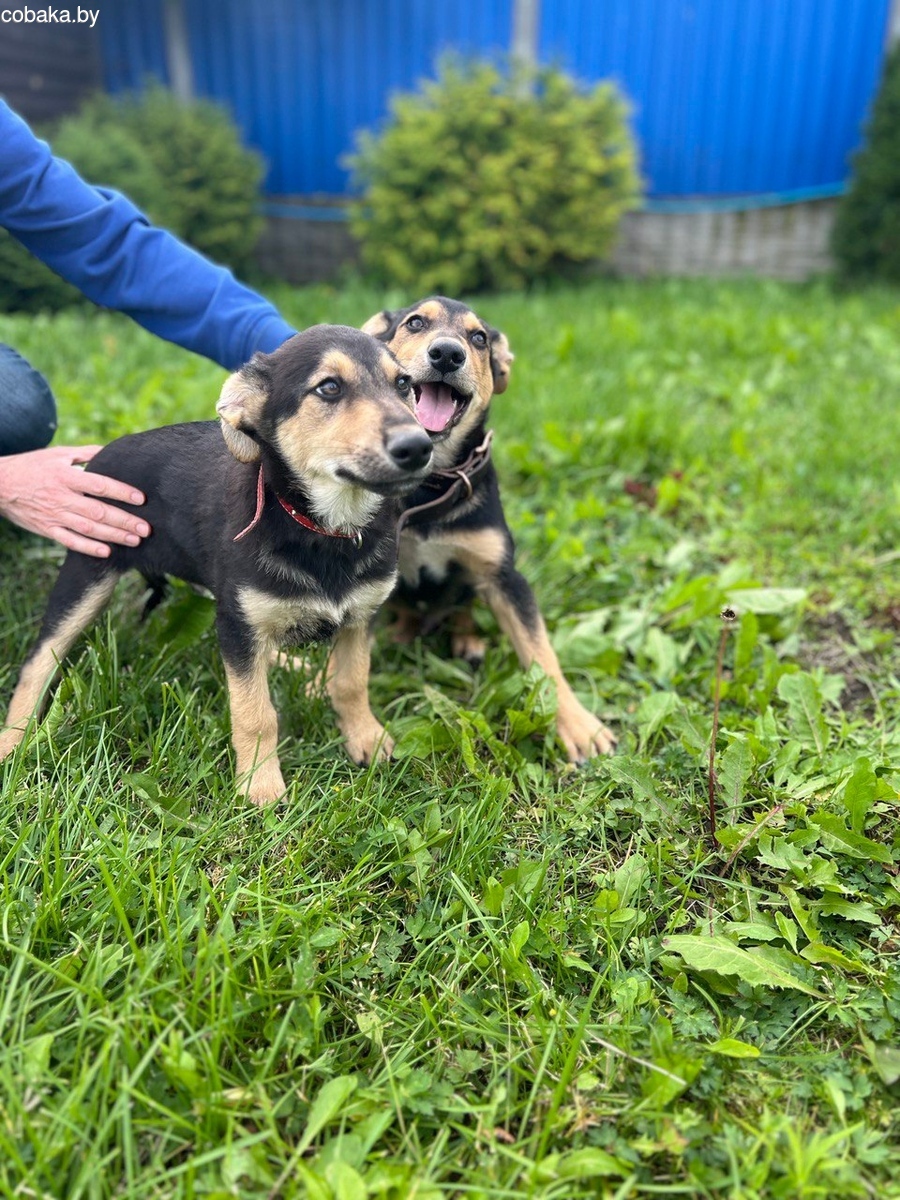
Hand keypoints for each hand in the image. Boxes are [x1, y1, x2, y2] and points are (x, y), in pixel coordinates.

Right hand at [0, 446, 150, 556]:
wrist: (0, 484)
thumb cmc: (34, 466)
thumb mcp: (59, 454)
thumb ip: (87, 453)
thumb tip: (112, 450)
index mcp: (66, 476)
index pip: (99, 485)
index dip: (121, 492)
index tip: (141, 499)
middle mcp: (62, 497)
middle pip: (98, 511)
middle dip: (124, 521)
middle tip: (147, 528)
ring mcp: (54, 515)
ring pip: (88, 528)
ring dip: (113, 536)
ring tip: (135, 540)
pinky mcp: (47, 529)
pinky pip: (70, 541)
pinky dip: (88, 548)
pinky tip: (106, 552)